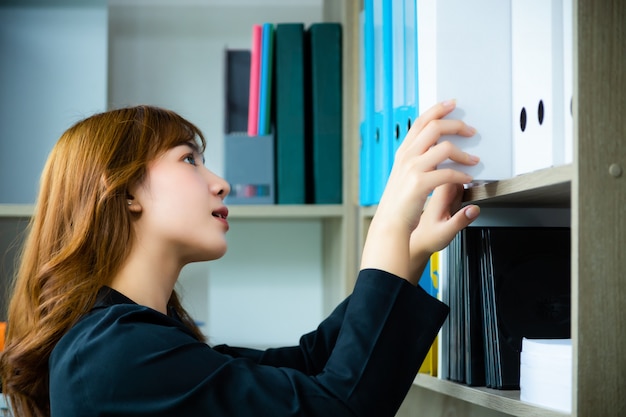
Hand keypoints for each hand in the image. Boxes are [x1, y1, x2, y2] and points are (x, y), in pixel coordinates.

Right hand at [360, 100, 479, 284]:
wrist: (390, 224)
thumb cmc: (400, 203)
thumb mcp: (405, 175)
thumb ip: (418, 159)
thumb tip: (433, 145)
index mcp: (403, 153)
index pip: (420, 122)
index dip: (437, 110)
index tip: (452, 103)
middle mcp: (406, 157)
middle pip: (434, 127)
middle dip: (456, 124)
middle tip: (471, 130)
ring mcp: (412, 169)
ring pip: (444, 147)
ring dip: (464, 153)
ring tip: (474, 161)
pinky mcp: (419, 184)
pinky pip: (447, 173)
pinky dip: (461, 175)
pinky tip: (467, 180)